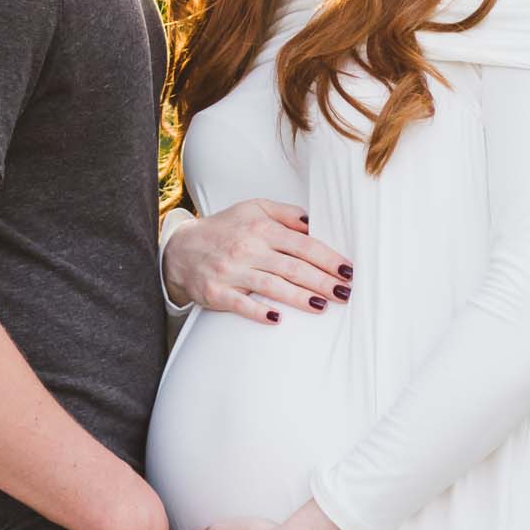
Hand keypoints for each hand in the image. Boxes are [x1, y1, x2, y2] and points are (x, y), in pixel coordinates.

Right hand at [162, 199, 352, 323]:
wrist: (181, 249)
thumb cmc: (225, 229)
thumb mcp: (253, 209)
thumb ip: (285, 214)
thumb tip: (314, 222)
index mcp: (261, 228)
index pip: (303, 244)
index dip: (328, 257)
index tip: (348, 270)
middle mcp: (247, 248)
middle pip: (293, 267)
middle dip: (323, 281)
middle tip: (346, 293)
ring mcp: (232, 271)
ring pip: (272, 287)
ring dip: (300, 298)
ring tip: (323, 306)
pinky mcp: (217, 293)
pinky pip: (241, 304)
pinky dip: (259, 312)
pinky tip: (279, 319)